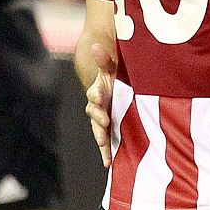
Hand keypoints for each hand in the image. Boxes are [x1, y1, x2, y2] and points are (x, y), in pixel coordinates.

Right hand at [84, 41, 115, 168]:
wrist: (115, 85)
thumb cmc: (113, 74)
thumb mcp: (110, 66)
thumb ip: (104, 59)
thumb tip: (96, 46)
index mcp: (99, 90)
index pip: (95, 94)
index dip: (96, 96)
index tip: (101, 100)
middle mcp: (98, 106)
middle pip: (95, 115)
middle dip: (99, 122)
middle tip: (105, 127)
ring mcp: (103, 118)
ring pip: (99, 130)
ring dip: (102, 141)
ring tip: (105, 153)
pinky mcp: (109, 128)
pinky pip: (107, 140)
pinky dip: (107, 151)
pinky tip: (108, 164)